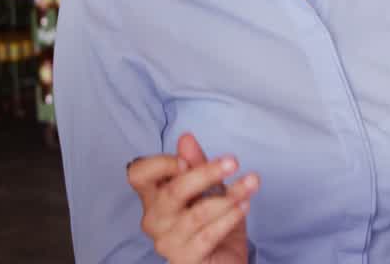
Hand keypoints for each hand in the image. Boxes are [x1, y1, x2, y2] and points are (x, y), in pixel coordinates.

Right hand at [126, 133, 259, 263]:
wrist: (225, 259)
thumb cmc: (213, 221)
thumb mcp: (209, 187)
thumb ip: (196, 164)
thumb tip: (186, 138)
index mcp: (153, 197)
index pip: (139, 174)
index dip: (160, 164)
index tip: (186, 160)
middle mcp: (153, 220)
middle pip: (173, 192)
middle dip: (205, 173)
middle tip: (233, 161)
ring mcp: (167, 242)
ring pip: (197, 213)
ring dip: (229, 197)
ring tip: (250, 184)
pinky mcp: (184, 260)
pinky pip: (208, 235)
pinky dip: (229, 218)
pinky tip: (244, 206)